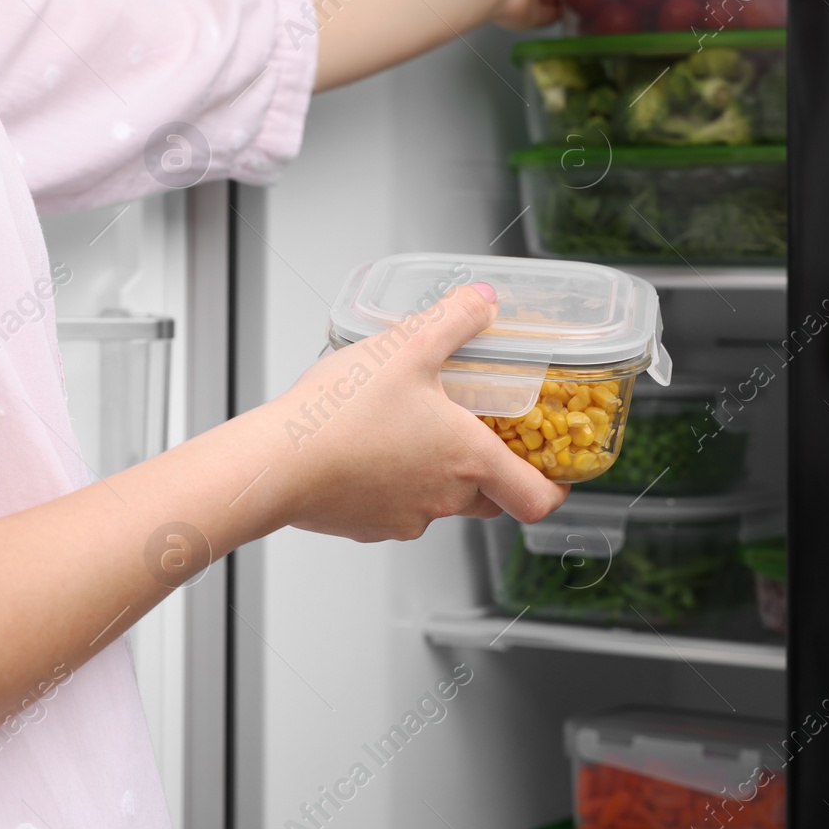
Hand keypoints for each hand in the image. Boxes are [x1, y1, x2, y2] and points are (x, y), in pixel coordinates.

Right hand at [266, 284, 567, 540]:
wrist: (274, 464)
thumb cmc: (341, 413)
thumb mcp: (407, 346)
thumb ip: (454, 319)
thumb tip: (484, 301)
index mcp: (469, 461)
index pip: (537, 499)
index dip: (554, 487)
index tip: (553, 469)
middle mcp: (443, 501)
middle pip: (490, 500)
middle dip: (489, 470)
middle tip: (476, 431)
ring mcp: (403, 520)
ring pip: (439, 503)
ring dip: (435, 473)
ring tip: (408, 428)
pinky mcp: (365, 527)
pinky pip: (394, 509)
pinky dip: (391, 484)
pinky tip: (366, 448)